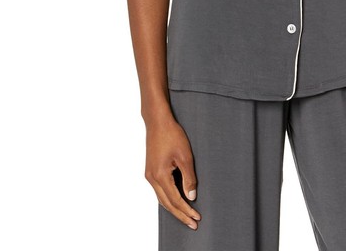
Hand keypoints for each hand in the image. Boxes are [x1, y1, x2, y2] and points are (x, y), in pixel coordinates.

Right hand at [145, 115, 201, 230]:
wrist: (157, 121)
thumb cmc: (172, 135)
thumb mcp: (185, 156)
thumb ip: (189, 178)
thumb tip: (191, 197)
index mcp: (160, 176)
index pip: (175, 200)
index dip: (186, 211)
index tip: (196, 218)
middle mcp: (152, 178)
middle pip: (167, 204)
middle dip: (180, 214)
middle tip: (193, 223)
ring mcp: (149, 175)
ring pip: (162, 198)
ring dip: (174, 208)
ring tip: (186, 215)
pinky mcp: (150, 170)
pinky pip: (159, 190)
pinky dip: (168, 198)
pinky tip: (176, 200)